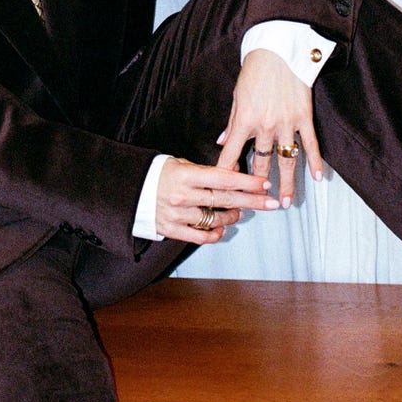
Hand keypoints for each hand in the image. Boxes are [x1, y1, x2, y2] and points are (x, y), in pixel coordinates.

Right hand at [155, 156, 277, 242]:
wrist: (130, 190)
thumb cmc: (160, 173)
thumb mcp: (182, 164)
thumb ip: (208, 170)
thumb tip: (236, 170)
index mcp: (185, 175)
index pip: (223, 178)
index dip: (247, 182)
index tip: (266, 184)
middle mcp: (182, 195)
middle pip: (225, 199)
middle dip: (252, 201)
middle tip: (271, 203)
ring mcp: (176, 214)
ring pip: (215, 219)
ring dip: (232, 216)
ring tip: (240, 212)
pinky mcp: (171, 229)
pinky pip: (199, 237)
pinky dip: (214, 234)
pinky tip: (222, 229)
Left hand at [215, 49, 322, 207]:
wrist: (278, 51)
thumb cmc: (254, 72)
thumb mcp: (237, 96)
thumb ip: (231, 122)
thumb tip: (222, 142)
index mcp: (245, 120)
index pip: (232, 153)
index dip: (227, 172)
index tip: (226, 190)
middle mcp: (265, 125)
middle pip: (261, 162)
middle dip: (259, 185)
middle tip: (261, 203)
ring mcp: (286, 123)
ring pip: (287, 160)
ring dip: (287, 182)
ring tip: (287, 202)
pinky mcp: (303, 117)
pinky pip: (310, 144)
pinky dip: (315, 161)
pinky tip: (318, 177)